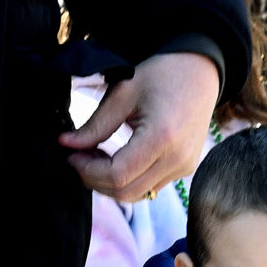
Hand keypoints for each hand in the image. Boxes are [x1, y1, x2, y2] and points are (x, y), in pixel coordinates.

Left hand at [61, 51, 222, 200]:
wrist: (201, 71)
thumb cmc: (162, 75)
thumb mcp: (123, 93)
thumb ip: (94, 124)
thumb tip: (64, 144)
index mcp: (162, 137)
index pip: (118, 175)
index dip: (88, 171)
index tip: (72, 155)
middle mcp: (178, 158)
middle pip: (126, 192)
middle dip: (95, 180)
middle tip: (79, 157)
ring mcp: (184, 166)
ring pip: (137, 195)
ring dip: (109, 183)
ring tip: (95, 156)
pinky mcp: (185, 168)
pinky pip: (149, 187)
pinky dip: (127, 180)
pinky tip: (115, 159)